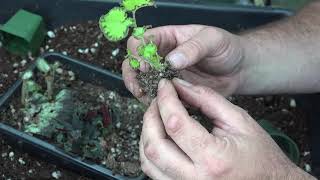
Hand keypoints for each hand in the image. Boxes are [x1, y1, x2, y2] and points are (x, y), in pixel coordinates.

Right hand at [122, 25, 244, 103]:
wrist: (239, 70)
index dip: (138, 53)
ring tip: (147, 98)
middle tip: (139, 87)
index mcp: (168, 38)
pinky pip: (157, 97)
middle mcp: (162, 56)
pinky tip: (160, 107)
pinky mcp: (173, 91)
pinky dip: (154, 102)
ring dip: (140, 90)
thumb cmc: (227, 48)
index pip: (142, 41)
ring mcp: (166, 75)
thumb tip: (171, 60)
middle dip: (132, 75)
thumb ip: (193, 48)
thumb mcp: (213, 40)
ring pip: (142, 81)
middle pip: (134, 62)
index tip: (145, 66)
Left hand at [139, 78, 314, 179]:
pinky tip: (160, 136)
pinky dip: (151, 151)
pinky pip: (154, 172)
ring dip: (147, 133)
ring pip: (148, 161)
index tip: (164, 85)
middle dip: (150, 115)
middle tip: (157, 100)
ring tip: (157, 116)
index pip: (176, 124)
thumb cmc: (260, 155)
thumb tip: (180, 86)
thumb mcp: (239, 120)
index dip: (166, 99)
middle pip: (155, 144)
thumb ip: (207, 99)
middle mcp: (195, 179)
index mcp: (214, 158)